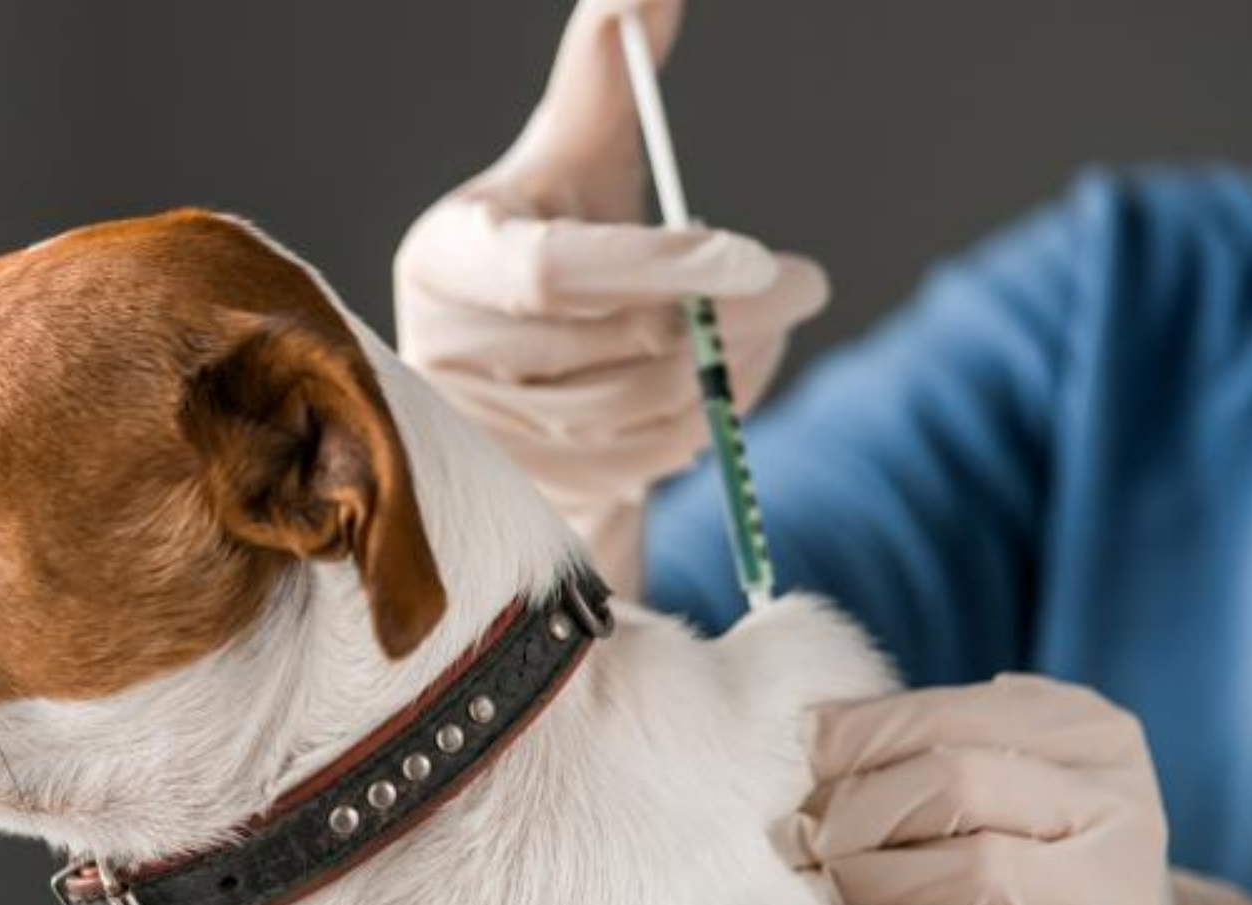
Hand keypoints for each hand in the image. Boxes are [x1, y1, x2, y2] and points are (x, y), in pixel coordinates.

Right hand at [393, 0, 825, 597]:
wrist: (512, 366)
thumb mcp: (573, 154)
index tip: (760, 252)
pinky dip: (706, 425)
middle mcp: (446, 351)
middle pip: (611, 348)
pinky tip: (728, 383)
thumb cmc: (550, 234)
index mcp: (448, 255)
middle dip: (727, 318)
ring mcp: (483, 434)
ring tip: (770, 325)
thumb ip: (606, 69)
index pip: (553, 272)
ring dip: (729, 372)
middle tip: (805, 283)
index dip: (659, 265)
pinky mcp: (527, 488)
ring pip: (637, 413)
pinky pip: (642, 466)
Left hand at [779, 674, 1251, 904]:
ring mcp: (1120, 901)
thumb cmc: (1027, 855)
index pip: (939, 714)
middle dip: (851, 813)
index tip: (795, 775)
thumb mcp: (997, 774)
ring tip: (824, 889)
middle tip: (795, 840)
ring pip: (968, 870)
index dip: (847, 743)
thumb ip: (921, 744)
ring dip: (866, 881)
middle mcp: (1122, 807)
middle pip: (954, 783)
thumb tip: (806, 735)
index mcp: (1089, 732)